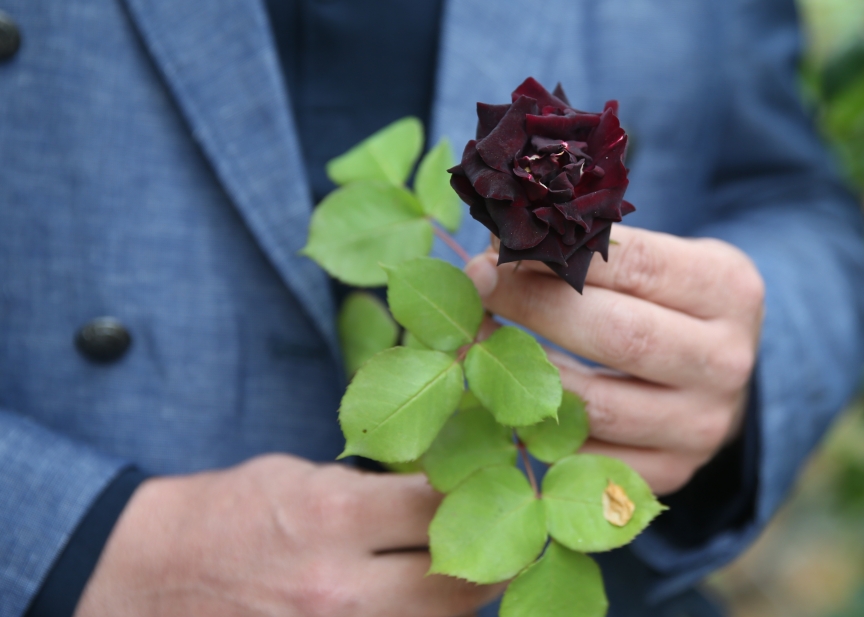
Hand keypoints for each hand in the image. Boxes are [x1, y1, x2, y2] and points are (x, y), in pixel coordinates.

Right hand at [75, 455, 499, 616]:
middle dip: (494, 555)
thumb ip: (376, 488)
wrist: (146, 577)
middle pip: (463, 583)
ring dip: (463, 598)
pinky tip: (421, 599)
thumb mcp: (302, 476)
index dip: (484, 490)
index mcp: (333, 518)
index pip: (444, 505)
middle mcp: (340, 591)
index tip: (499, 482)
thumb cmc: (229, 513)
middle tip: (507, 534)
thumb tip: (448, 488)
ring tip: (468, 569)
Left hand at [465, 226, 763, 494]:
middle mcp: (726, 362)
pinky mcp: (671, 472)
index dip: (560, 254)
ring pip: (596, 405)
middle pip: (618, 336)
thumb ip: (589, 249)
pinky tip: (505, 394)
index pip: (636, 264)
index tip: (502, 246)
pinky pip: (586, 457)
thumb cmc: (669, 298)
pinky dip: (536, 427)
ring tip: (478, 339)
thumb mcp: (656, 258)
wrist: (716, 372)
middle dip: (535, 306)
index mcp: (729, 289)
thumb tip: (496, 245)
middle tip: (479, 285)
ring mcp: (701, 426)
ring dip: (524, 372)